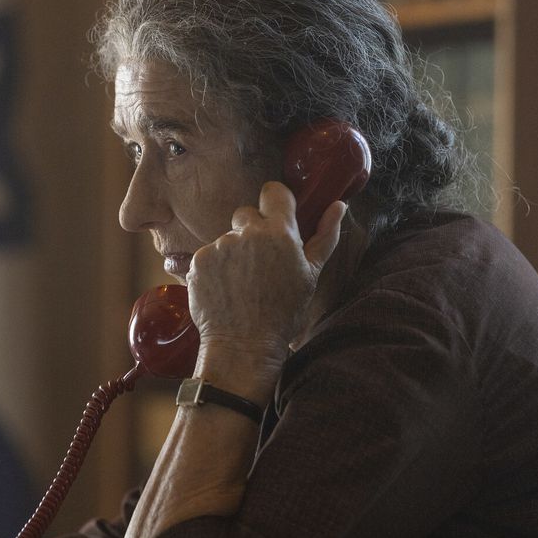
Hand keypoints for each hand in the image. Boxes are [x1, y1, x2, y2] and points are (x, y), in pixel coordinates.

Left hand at [187, 182, 344, 368]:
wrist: (245, 346)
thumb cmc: (283, 313)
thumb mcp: (311, 274)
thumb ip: (325, 235)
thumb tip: (339, 205)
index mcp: (279, 232)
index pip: (273, 191)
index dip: (276, 204)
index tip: (277, 221)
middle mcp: (247, 232)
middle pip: (246, 214)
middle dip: (253, 231)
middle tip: (260, 262)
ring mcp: (220, 246)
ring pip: (228, 238)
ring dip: (234, 253)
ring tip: (242, 283)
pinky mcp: (198, 261)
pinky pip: (208, 255)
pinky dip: (215, 269)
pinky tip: (225, 289)